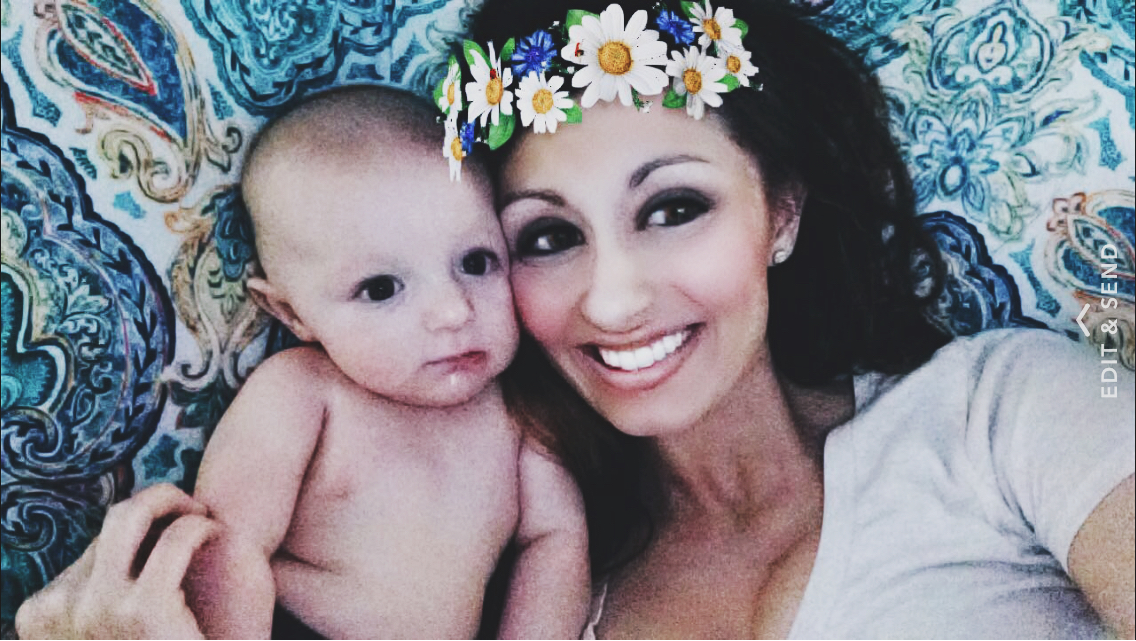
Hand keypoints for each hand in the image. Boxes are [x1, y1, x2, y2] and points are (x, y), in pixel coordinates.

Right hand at [15, 484, 218, 639]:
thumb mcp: (111, 627)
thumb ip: (103, 594)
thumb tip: (123, 531)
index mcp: (41, 617)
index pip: (91, 547)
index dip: (137, 534)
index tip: (166, 535)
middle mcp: (56, 610)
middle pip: (109, 524)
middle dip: (153, 503)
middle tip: (191, 510)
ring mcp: (92, 609)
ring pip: (132, 515)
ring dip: (174, 503)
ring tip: (203, 518)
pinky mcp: (140, 609)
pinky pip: (177, 538)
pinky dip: (200, 528)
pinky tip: (216, 535)